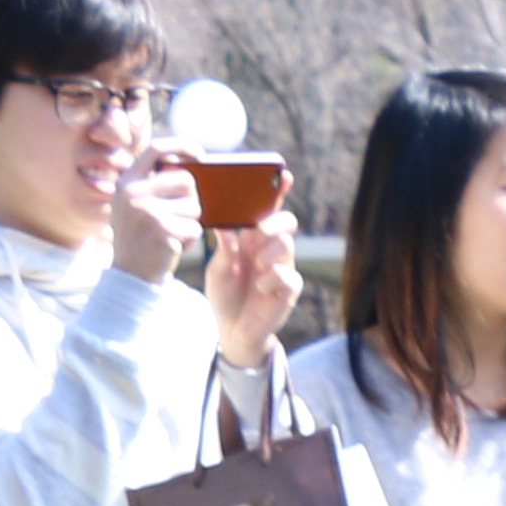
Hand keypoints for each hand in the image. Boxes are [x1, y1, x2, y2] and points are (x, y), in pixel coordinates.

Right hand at [103, 155, 205, 288]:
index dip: (182, 146)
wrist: (131, 275)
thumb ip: (154, 185)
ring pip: (194, 206)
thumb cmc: (142, 238)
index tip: (201, 154)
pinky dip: (190, 241)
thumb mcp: (136, 206)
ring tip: (171, 235)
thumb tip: (191, 167)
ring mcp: (147, 210)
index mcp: (127, 181)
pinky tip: (172, 248)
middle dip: (191, 200)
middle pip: (186, 180)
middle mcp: (134, 192)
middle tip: (178, 218)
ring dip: (190, 223)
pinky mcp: (163, 230)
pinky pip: (194, 228)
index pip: (156, 149)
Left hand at [207, 205, 301, 363]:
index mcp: (253, 239)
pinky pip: (287, 276)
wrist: (231, 330)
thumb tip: (223, 226)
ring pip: (287, 245)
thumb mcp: (217, 268)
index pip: (268, 210)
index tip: (283, 175)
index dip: (277, 192)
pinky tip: (259, 290)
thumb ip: (223, 248)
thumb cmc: (225, 295)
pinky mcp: (288, 290)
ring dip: (267, 252)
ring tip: (254, 267)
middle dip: (274, 221)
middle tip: (258, 230)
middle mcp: (270, 250)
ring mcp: (282, 269)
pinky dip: (270, 279)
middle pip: (285, 222)